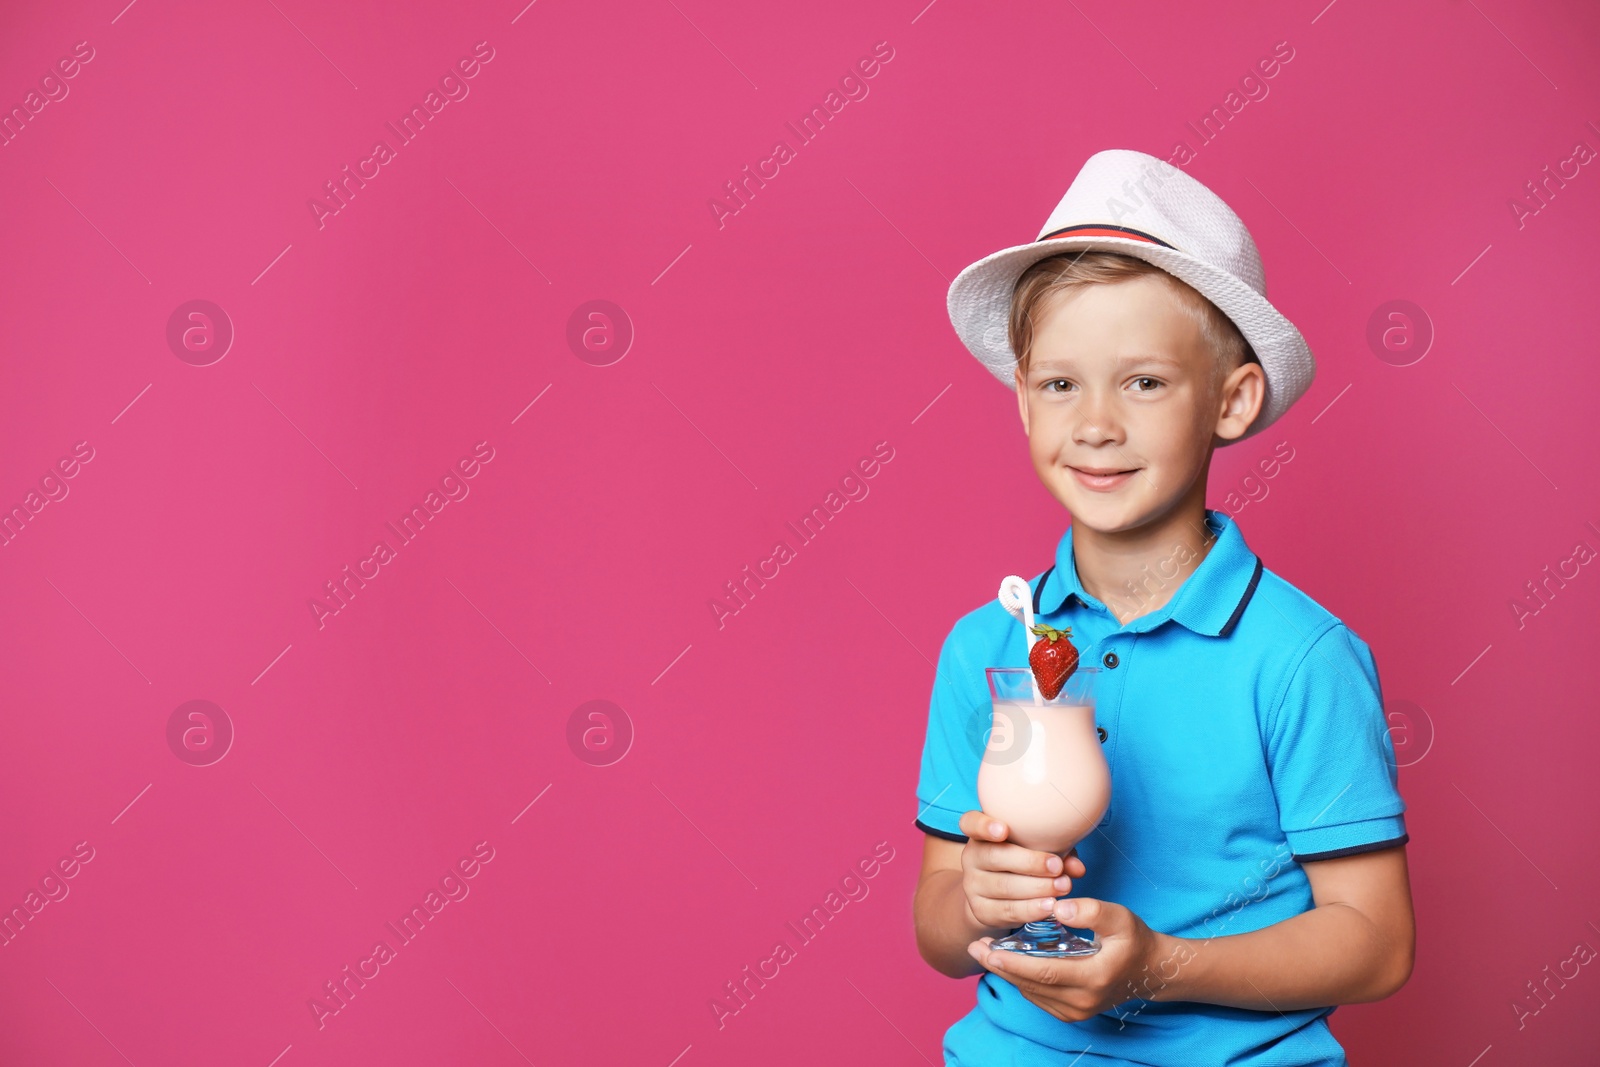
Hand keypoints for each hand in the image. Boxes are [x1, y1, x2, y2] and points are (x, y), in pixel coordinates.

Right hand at [957, 810, 1086, 932]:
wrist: (995, 897)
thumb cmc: (1021, 862)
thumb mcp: (1035, 849)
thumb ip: (1055, 851)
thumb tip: (1076, 866)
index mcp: (980, 834)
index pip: (970, 823)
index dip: (984, 825)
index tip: (1003, 830)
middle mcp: (971, 857)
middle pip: (994, 857)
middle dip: (1030, 862)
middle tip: (1057, 866)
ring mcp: (973, 885)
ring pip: (1003, 886)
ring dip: (1037, 887)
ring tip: (1063, 886)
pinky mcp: (981, 911)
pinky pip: (1007, 910)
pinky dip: (1031, 909)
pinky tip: (1049, 906)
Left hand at [967, 896, 1165, 1022]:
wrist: (1149, 970)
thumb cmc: (1133, 939)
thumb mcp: (1119, 917)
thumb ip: (1091, 910)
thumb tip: (1058, 909)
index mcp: (1094, 977)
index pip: (1046, 972)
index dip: (1015, 962)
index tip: (990, 949)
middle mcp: (1083, 1001)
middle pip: (1032, 985)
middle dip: (1000, 967)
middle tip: (976, 947)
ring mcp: (1076, 1011)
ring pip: (1032, 992)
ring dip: (1006, 973)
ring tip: (985, 951)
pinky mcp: (1071, 1013)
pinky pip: (1038, 997)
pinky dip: (1020, 980)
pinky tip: (1007, 962)